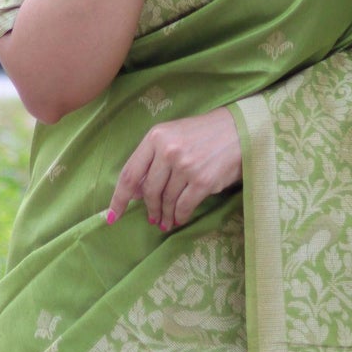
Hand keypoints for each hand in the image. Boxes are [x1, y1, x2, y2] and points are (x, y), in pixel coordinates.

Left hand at [107, 108, 242, 231]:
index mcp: (156, 136)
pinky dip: (179, 216)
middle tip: (153, 218)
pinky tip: (179, 218)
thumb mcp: (172, 137)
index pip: (129, 173)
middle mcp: (168, 150)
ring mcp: (185, 166)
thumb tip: (133, 193)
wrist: (240, 129)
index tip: (112, 216)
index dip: (118, 198)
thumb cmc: (203, 133)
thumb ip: (151, 160)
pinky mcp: (203, 181)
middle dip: (149, 208)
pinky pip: (184, 206)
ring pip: (166, 200)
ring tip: (166, 221)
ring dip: (164, 215)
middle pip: (148, 190)